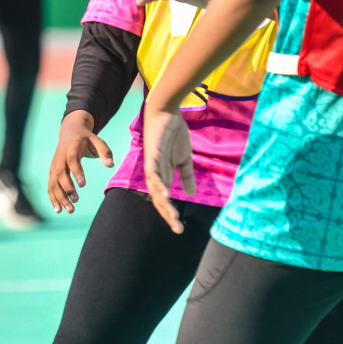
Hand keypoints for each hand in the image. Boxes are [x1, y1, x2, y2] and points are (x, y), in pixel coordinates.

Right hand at [47, 111, 113, 213]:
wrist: (70, 133)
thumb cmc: (87, 140)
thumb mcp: (98, 141)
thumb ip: (105, 152)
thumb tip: (110, 165)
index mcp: (71, 147)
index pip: (72, 160)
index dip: (76, 172)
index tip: (83, 185)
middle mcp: (60, 156)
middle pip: (60, 174)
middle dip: (67, 188)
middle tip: (76, 201)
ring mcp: (54, 165)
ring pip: (54, 182)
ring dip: (60, 197)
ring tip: (70, 210)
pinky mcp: (52, 172)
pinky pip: (51, 186)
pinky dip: (53, 198)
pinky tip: (58, 210)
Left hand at [142, 103, 194, 233]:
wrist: (166, 114)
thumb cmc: (173, 135)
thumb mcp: (184, 158)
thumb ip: (186, 176)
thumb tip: (190, 194)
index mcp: (162, 176)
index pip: (164, 200)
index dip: (170, 214)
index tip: (180, 229)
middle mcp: (154, 174)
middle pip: (159, 199)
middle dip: (168, 215)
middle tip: (178, 229)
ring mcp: (152, 165)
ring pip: (155, 189)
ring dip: (164, 204)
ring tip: (173, 216)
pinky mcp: (152, 155)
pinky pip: (154, 173)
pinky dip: (159, 184)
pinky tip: (166, 194)